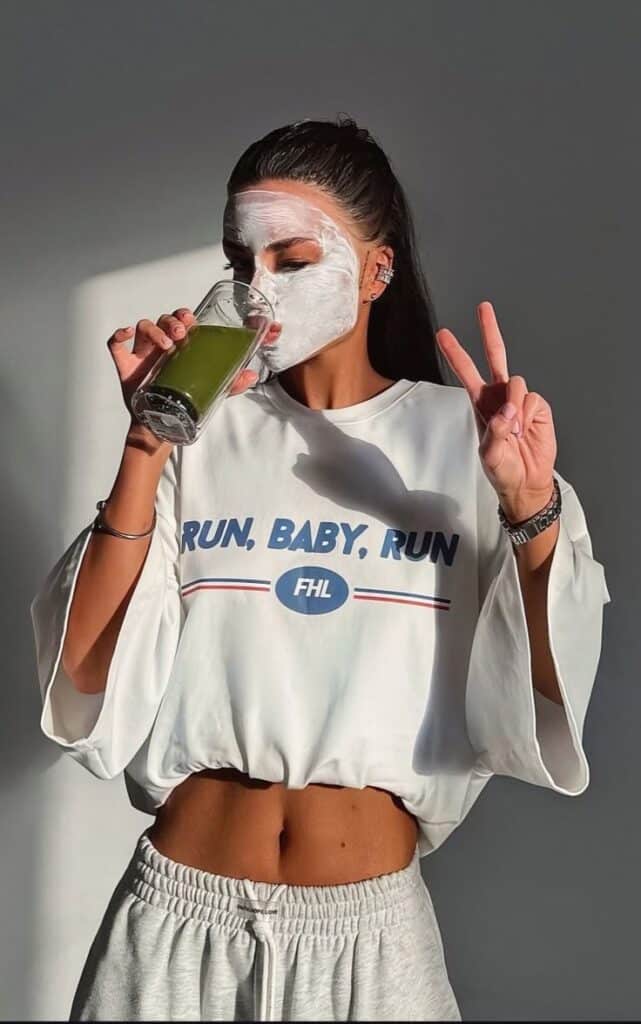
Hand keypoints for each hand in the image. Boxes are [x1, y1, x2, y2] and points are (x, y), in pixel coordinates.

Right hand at [109, 309, 280, 452]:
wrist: (161, 426)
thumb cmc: (183, 402)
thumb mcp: (211, 391)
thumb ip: (231, 384)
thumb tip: (252, 376)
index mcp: (180, 347)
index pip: (181, 321)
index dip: (184, 315)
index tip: (192, 321)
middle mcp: (160, 345)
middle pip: (163, 320)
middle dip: (172, 321)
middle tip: (181, 334)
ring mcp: (142, 354)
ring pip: (143, 327)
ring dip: (154, 330)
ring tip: (166, 344)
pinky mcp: (125, 366)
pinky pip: (115, 345)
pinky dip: (118, 336)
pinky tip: (126, 333)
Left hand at [435, 301, 556, 519]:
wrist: (527, 482)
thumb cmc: (503, 470)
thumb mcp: (490, 455)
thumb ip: (496, 432)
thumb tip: (507, 411)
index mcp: (481, 403)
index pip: (467, 372)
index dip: (456, 353)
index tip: (443, 334)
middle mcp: (500, 396)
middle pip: (495, 356)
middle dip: (489, 331)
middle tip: (483, 308)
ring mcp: (520, 400)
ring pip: (517, 383)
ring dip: (514, 408)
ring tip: (514, 433)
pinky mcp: (538, 407)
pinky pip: (533, 400)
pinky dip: (529, 416)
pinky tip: (527, 432)